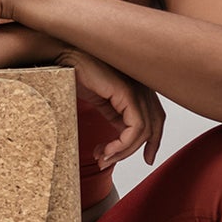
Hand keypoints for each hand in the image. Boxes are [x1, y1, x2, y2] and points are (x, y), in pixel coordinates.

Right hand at [55, 48, 164, 167]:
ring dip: (123, 151)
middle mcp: (143, 86)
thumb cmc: (79, 74)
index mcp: (139, 87)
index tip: (146, 159)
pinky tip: (107, 149)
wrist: (65, 59)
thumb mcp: (103, 102)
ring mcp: (137, 88)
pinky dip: (123, 144)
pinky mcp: (127, 93)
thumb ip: (117, 117)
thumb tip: (121, 140)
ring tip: (103, 157)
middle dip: (138, 149)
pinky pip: (136, 127)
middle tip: (112, 161)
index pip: (156, 118)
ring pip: (144, 131)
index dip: (154, 141)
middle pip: (155, 125)